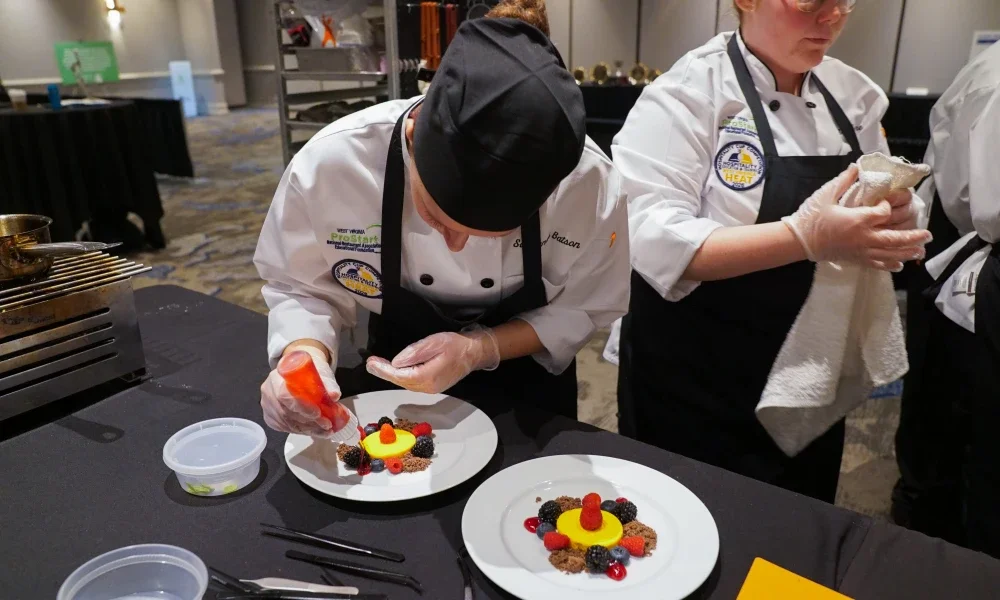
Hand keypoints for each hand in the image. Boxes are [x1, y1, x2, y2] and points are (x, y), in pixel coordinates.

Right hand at [261, 345, 342, 436]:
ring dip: (307, 429)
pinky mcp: (270, 416)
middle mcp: (268, 391)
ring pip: (286, 423)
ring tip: (325, 430)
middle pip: (285, 412)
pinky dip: (301, 431)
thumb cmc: (309, 371)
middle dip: (308, 421)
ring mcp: (267, 405)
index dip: (301, 407)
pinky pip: (284, 427)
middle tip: (327, 425)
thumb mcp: (319, 372)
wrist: (299, 372)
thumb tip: (334, 395)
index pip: (284, 395)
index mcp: (278, 376)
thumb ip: (327, 383)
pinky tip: (315, 431)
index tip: (318, 413)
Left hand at [365, 328, 500, 393]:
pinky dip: (401, 376)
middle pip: (401, 381)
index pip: (400, 375)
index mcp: (428, 377)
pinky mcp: (432, 386)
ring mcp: (430, 388)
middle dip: (384, 373)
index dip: (384, 370)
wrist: (473, 353)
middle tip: (371, 364)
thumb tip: (396, 363)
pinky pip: (412, 382)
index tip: (371, 364)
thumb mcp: (434, 343)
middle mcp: (428, 387)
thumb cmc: (456, 346)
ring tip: (378, 365)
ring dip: (391, 374)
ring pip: (405, 383)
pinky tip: (395, 369)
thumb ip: (414, 353)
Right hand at [782, 165, 931, 271]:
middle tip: (927, 234)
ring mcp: (860, 251)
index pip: (883, 213)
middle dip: (912, 236)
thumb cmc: (811, 217)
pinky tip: (900, 265)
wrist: (798, 241)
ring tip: (920, 251)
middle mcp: (863, 237)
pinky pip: (876, 264)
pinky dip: (889, 265)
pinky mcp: (855, 260)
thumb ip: (844, 180)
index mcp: (857, 219)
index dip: (888, 206)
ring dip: (907, 252)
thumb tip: (857, 166)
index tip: (885, 202)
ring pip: (889, 254)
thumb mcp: (826, 194)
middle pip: (894, 238)